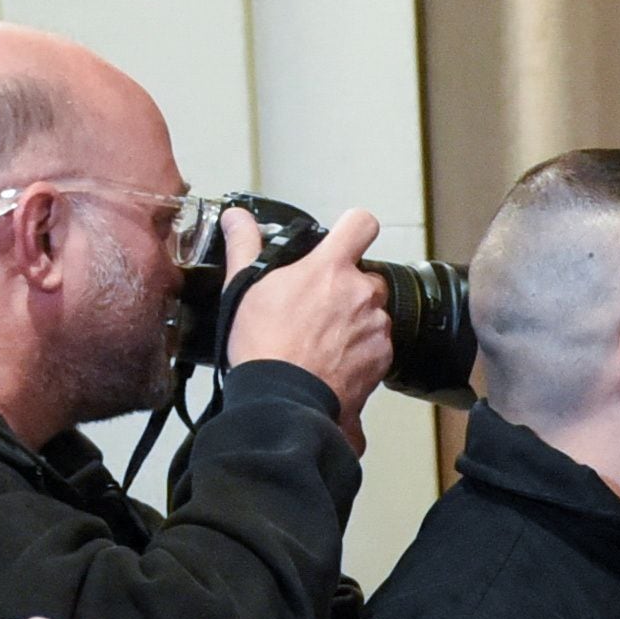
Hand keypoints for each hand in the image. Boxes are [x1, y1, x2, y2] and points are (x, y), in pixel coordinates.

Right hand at [222, 205, 393, 439]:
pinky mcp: (383, 358)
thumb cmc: (264, 346)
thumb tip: (237, 218)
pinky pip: (378, 346)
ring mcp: (376, 326)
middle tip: (319, 308)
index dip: (353, 229)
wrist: (282, 400)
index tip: (344, 239)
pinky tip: (334, 361)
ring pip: (373, 313)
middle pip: (367, 276)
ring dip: (356, 322)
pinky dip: (362, 352)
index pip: (361, 224)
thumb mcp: (245, 287)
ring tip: (323, 341)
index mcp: (330, 268)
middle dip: (349, 289)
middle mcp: (361, 293)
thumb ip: (245, 244)